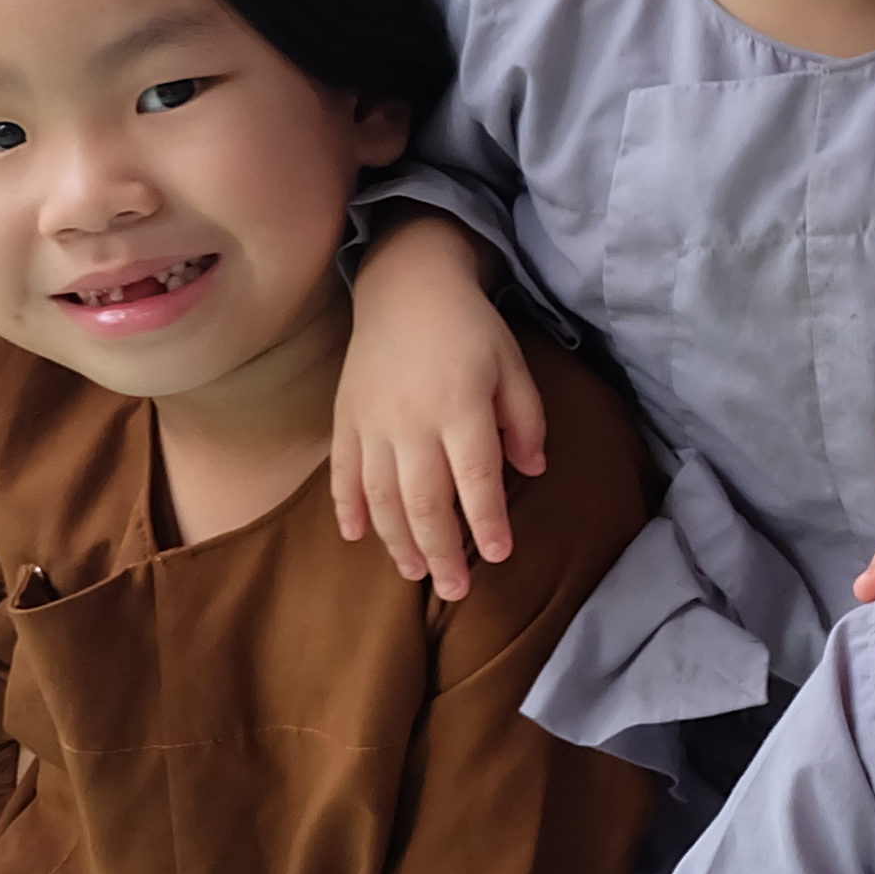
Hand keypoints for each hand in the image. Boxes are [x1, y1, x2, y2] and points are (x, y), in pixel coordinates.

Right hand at [334, 214, 546, 594]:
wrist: (406, 284)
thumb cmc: (470, 328)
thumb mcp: (513, 365)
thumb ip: (526, 419)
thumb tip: (532, 471)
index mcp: (461, 407)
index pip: (476, 478)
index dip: (486, 521)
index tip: (497, 555)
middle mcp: (413, 420)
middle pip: (424, 500)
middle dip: (442, 551)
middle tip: (457, 589)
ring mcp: (373, 421)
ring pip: (381, 496)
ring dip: (397, 540)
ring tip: (415, 572)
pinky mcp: (345, 417)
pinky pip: (342, 472)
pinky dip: (347, 507)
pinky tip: (356, 537)